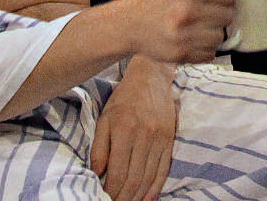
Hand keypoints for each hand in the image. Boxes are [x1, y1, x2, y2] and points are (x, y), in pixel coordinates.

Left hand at [91, 56, 175, 200]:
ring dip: (138, 197)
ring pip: (149, 178)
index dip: (110, 191)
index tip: (104, 198)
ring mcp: (160, 139)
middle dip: (123, 198)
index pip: (117, 173)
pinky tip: (146, 198)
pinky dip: (155, 188)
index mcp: (125, 130)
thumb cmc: (124, 98)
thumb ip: (99, 147)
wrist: (151, 77)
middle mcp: (144, 136)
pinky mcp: (169, 140)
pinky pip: (163, 170)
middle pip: (134, 179)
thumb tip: (97, 174)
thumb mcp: (104, 119)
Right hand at [132, 0, 238, 64]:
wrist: (131, 23)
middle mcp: (186, 10)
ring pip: (221, 37)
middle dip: (221, 15)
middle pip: (228, 16)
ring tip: (200, 27)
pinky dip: (205, 49)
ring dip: (214, 33)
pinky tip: (193, 39)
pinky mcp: (181, 54)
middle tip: (208, 13)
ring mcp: (183, 34)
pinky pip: (210, 54)